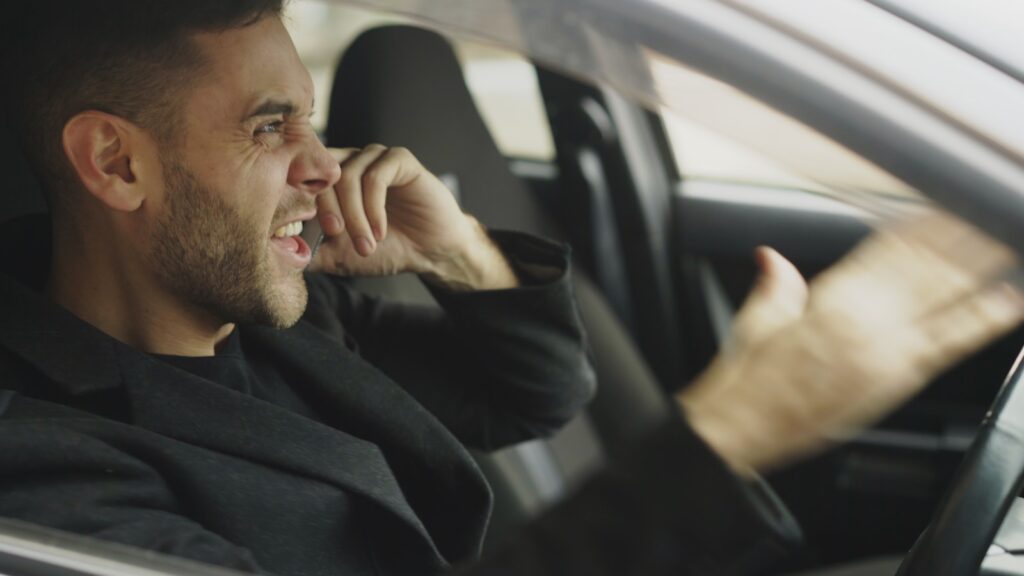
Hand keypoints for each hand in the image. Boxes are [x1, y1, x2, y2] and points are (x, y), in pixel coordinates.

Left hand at [310, 145, 516, 289]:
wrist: (430, 251)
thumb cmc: (388, 249)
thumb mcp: (340, 257)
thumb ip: (311, 252)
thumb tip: (277, 253)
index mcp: (332, 178)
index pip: (304, 178)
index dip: (306, 206)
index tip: (320, 235)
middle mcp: (351, 161)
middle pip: (323, 174)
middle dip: (331, 212)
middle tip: (342, 240)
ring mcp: (375, 157)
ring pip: (349, 176)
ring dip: (355, 216)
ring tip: (367, 243)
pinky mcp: (400, 159)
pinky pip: (376, 177)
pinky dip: (374, 208)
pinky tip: (381, 230)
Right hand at [678, 211, 1023, 476]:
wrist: (745, 426)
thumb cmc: (749, 380)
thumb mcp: (757, 322)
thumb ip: (777, 286)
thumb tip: (773, 258)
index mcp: (830, 298)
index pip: (885, 250)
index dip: (919, 225)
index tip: (941, 205)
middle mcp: (864, 317)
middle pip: (922, 264)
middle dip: (957, 234)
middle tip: (986, 207)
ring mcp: (887, 347)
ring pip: (943, 293)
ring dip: (977, 263)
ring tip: (1003, 236)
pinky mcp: (900, 378)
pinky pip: (952, 343)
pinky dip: (984, 321)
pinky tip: (1009, 301)